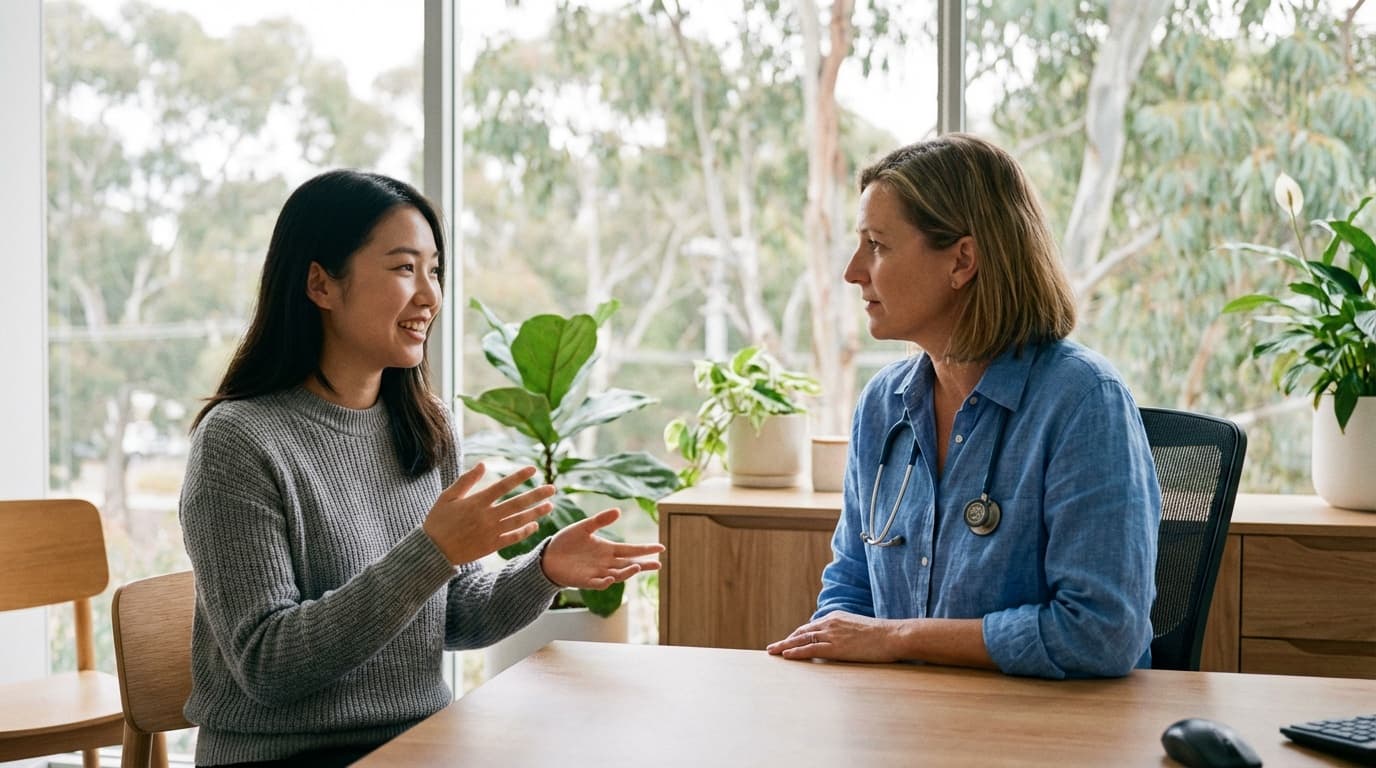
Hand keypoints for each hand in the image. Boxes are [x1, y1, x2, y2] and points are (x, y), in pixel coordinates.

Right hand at [423, 463, 555, 565]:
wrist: (433, 551)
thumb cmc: (438, 521)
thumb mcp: (447, 497)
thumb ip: (466, 480)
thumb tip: (483, 464)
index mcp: (476, 502)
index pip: (503, 486)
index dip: (519, 477)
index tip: (533, 469)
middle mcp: (487, 517)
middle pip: (517, 504)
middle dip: (536, 495)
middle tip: (552, 488)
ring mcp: (490, 533)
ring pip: (518, 521)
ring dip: (536, 513)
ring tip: (550, 506)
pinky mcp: (491, 546)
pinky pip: (512, 538)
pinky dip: (524, 532)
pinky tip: (535, 525)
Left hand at [541, 508, 664, 589]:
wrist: (548, 556)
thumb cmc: (566, 541)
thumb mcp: (584, 527)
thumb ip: (600, 520)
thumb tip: (618, 510)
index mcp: (608, 549)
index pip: (631, 550)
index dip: (645, 549)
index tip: (660, 547)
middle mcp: (606, 563)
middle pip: (629, 565)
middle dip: (644, 565)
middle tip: (659, 564)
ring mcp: (597, 573)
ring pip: (617, 575)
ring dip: (627, 572)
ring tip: (637, 567)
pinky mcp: (585, 581)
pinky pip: (598, 584)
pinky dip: (605, 582)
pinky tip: (611, 579)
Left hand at [765, 611, 900, 662]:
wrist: (893, 636)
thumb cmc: (882, 636)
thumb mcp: (860, 629)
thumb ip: (847, 632)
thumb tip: (843, 642)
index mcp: (836, 617)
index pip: (811, 627)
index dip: (798, 635)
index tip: (788, 641)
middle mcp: (830, 623)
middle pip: (802, 632)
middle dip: (787, 640)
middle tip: (773, 647)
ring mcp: (832, 634)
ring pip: (802, 640)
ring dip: (785, 646)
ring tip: (772, 652)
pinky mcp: (835, 647)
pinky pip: (810, 650)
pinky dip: (796, 652)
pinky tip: (786, 656)